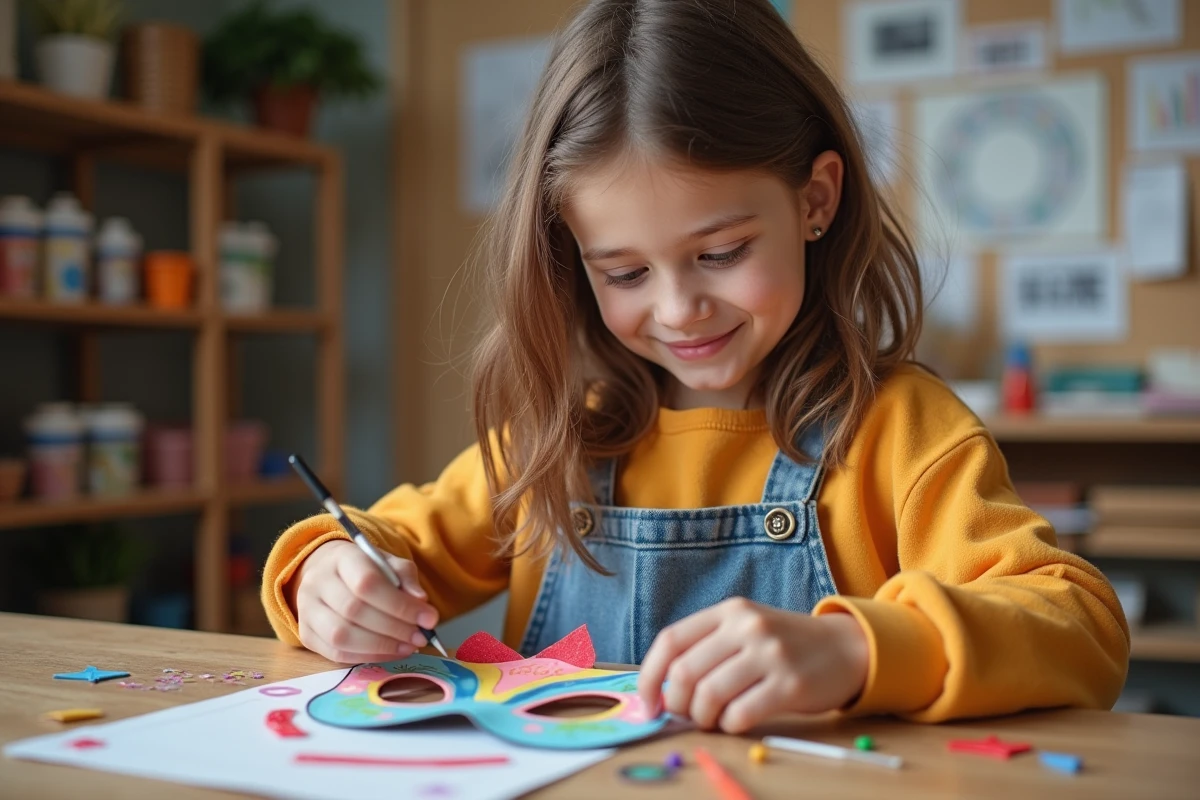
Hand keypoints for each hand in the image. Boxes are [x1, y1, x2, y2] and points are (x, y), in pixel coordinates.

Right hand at [294, 540, 439, 663]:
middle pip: (354, 611)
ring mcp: (307, 609)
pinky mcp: (306, 634)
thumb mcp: (390, 564)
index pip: (367, 583)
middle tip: (420, 637)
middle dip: (394, 628)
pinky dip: (367, 657)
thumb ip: (405, 579)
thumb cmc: (365, 569)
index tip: (429, 618)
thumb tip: (421, 602)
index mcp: (341, 558)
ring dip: (380, 647)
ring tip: (408, 647)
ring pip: (342, 636)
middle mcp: (317, 582)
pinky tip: (389, 652)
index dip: (400, 605)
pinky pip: (335, 653)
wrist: (329, 573)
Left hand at [637, 597, 868, 732]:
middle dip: (676, 704)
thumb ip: (707, 648)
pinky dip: (729, 726)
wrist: (845, 647)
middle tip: (686, 715)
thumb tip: (660, 690)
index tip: (647, 703)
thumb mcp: (745, 629)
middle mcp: (747, 627)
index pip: (670, 641)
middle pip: (685, 673)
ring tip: (712, 720)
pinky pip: (740, 715)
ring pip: (709, 696)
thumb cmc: (785, 645)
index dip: (649, 676)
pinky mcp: (790, 684)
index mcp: (729, 611)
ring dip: (703, 718)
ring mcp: (769, 654)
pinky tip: (737, 721)